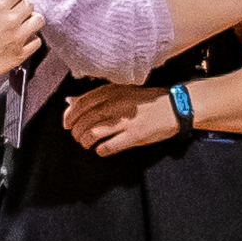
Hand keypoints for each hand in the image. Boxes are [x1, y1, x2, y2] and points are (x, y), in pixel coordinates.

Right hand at [0, 0, 41, 76]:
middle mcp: (11, 20)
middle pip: (29, 4)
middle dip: (22, 5)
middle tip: (16, 10)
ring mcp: (18, 37)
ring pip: (38, 20)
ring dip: (32, 19)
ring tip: (24, 22)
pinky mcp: (20, 53)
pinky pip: (37, 42)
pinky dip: (32, 39)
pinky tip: (24, 39)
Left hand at [62, 82, 178, 156]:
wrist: (174, 107)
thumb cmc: (146, 100)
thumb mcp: (121, 91)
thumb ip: (97, 97)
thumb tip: (71, 102)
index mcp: (112, 90)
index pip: (82, 103)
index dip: (70, 116)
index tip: (67, 124)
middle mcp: (117, 103)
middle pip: (85, 119)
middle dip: (76, 131)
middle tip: (76, 136)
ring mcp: (126, 120)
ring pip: (93, 133)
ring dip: (85, 141)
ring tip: (86, 144)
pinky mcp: (135, 135)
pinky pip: (109, 146)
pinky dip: (100, 150)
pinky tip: (100, 150)